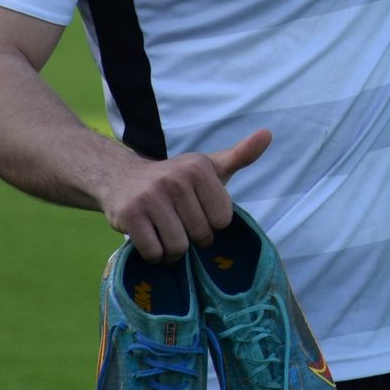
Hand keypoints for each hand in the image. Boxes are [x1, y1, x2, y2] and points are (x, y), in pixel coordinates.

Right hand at [98, 129, 271, 261]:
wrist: (122, 178)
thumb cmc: (176, 180)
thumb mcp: (210, 166)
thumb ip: (241, 154)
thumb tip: (268, 134)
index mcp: (200, 168)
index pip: (222, 220)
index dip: (211, 223)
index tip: (197, 210)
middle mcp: (176, 179)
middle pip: (201, 235)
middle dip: (191, 238)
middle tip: (178, 223)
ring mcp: (150, 197)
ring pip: (178, 247)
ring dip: (172, 251)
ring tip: (165, 233)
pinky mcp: (130, 215)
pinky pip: (154, 252)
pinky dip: (154, 255)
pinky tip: (149, 238)